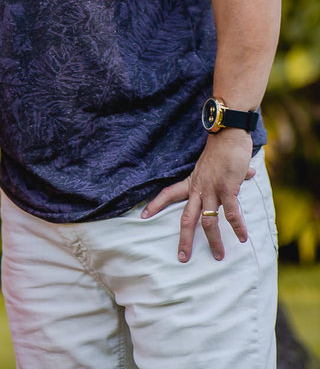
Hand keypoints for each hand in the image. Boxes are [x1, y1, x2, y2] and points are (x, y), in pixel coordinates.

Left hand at [141, 130, 254, 261]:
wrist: (227, 134)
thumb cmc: (223, 149)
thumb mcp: (218, 165)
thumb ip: (229, 176)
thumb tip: (248, 176)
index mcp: (192, 182)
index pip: (168, 194)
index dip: (156, 205)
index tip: (143, 216)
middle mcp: (198, 188)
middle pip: (185, 218)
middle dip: (184, 239)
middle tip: (181, 257)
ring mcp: (211, 190)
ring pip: (207, 221)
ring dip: (213, 241)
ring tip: (218, 257)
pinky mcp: (227, 189)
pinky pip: (231, 213)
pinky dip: (237, 227)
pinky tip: (242, 238)